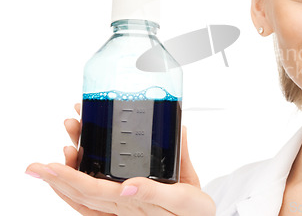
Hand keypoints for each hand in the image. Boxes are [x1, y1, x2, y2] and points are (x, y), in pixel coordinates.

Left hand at [26, 104, 214, 215]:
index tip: (50, 164)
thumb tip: (129, 186)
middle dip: (57, 175)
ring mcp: (121, 208)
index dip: (69, 177)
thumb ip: (156, 193)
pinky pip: (91, 203)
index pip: (92, 191)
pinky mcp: (124, 205)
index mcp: (134, 204)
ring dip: (63, 179)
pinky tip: (71, 171)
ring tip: (51, 160)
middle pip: (80, 193)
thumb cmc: (195, 211)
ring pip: (83, 198)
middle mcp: (122, 208)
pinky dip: (76, 187)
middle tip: (37, 162)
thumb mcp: (185, 200)